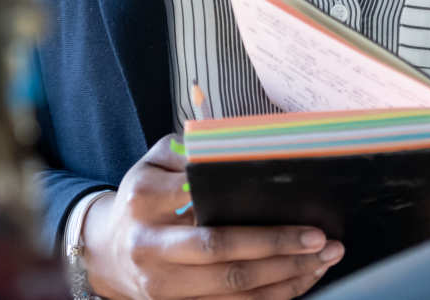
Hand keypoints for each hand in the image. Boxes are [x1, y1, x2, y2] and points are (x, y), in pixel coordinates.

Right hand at [81, 135, 343, 299]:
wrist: (106, 252)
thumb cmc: (141, 199)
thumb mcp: (153, 162)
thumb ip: (188, 150)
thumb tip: (237, 145)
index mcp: (143, 199)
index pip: (197, 202)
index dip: (243, 206)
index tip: (289, 204)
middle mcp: (150, 246)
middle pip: (221, 252)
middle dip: (277, 246)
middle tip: (319, 238)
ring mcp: (165, 285)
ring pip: (235, 287)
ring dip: (286, 275)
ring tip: (323, 258)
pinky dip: (274, 295)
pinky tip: (301, 279)